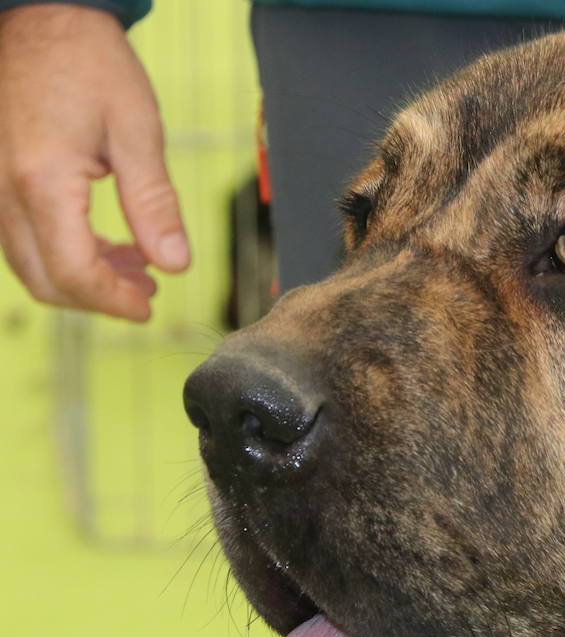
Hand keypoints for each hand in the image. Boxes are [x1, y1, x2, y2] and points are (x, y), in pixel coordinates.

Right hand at [0, 4, 189, 320]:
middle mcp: (3, 192)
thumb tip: (175, 265)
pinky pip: (20, 236)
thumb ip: (154, 203)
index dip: (114, 302)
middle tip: (147, 291)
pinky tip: (106, 243)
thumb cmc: (90, 63)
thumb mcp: (137, 131)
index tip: (150, 307)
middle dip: (98, 298)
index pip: (74, 273)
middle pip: (45, 280)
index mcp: (42, 182)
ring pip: (28, 263)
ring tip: (137, 265)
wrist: (40, 17)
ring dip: (80, 277)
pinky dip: (61, 252)